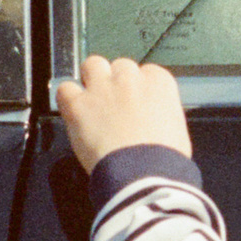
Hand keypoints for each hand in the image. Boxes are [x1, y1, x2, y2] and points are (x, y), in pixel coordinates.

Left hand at [54, 55, 190, 172]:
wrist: (143, 175)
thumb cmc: (163, 160)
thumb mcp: (175, 130)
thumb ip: (161, 113)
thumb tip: (153, 119)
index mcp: (159, 83)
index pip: (146, 71)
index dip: (139, 89)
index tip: (136, 102)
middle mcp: (130, 79)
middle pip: (120, 66)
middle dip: (116, 82)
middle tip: (115, 106)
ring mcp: (103, 89)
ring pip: (92, 65)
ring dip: (92, 79)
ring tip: (93, 102)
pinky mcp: (79, 104)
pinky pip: (65, 89)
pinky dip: (67, 99)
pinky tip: (73, 112)